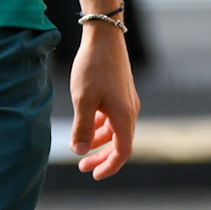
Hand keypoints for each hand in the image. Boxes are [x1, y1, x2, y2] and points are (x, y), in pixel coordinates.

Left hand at [69, 21, 139, 179]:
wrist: (104, 35)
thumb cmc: (92, 67)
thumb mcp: (83, 100)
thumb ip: (82, 128)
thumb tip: (80, 152)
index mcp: (124, 115)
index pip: (122, 151)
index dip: (108, 166)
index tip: (92, 174)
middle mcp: (130, 109)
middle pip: (120, 142)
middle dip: (101, 156)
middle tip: (83, 167)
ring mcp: (127, 99)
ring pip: (116, 129)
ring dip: (100, 140)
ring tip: (80, 146)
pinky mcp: (121, 91)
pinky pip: (114, 116)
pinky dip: (102, 125)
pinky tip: (87, 122)